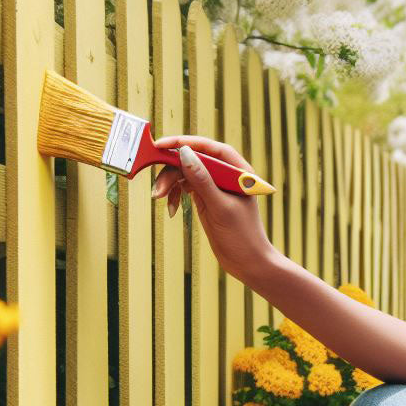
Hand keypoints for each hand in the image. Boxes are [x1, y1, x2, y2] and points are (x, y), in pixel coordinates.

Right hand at [150, 135, 277, 287]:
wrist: (247, 262)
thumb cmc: (242, 236)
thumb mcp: (220, 207)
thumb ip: (203, 180)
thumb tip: (185, 154)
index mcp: (239, 171)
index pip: (212, 148)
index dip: (187, 142)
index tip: (163, 144)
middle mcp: (227, 175)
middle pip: (194, 160)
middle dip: (173, 171)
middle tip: (158, 189)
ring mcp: (215, 186)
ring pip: (186, 173)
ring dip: (170, 184)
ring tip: (160, 199)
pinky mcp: (206, 197)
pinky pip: (185, 187)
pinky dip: (175, 195)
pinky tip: (172, 210)